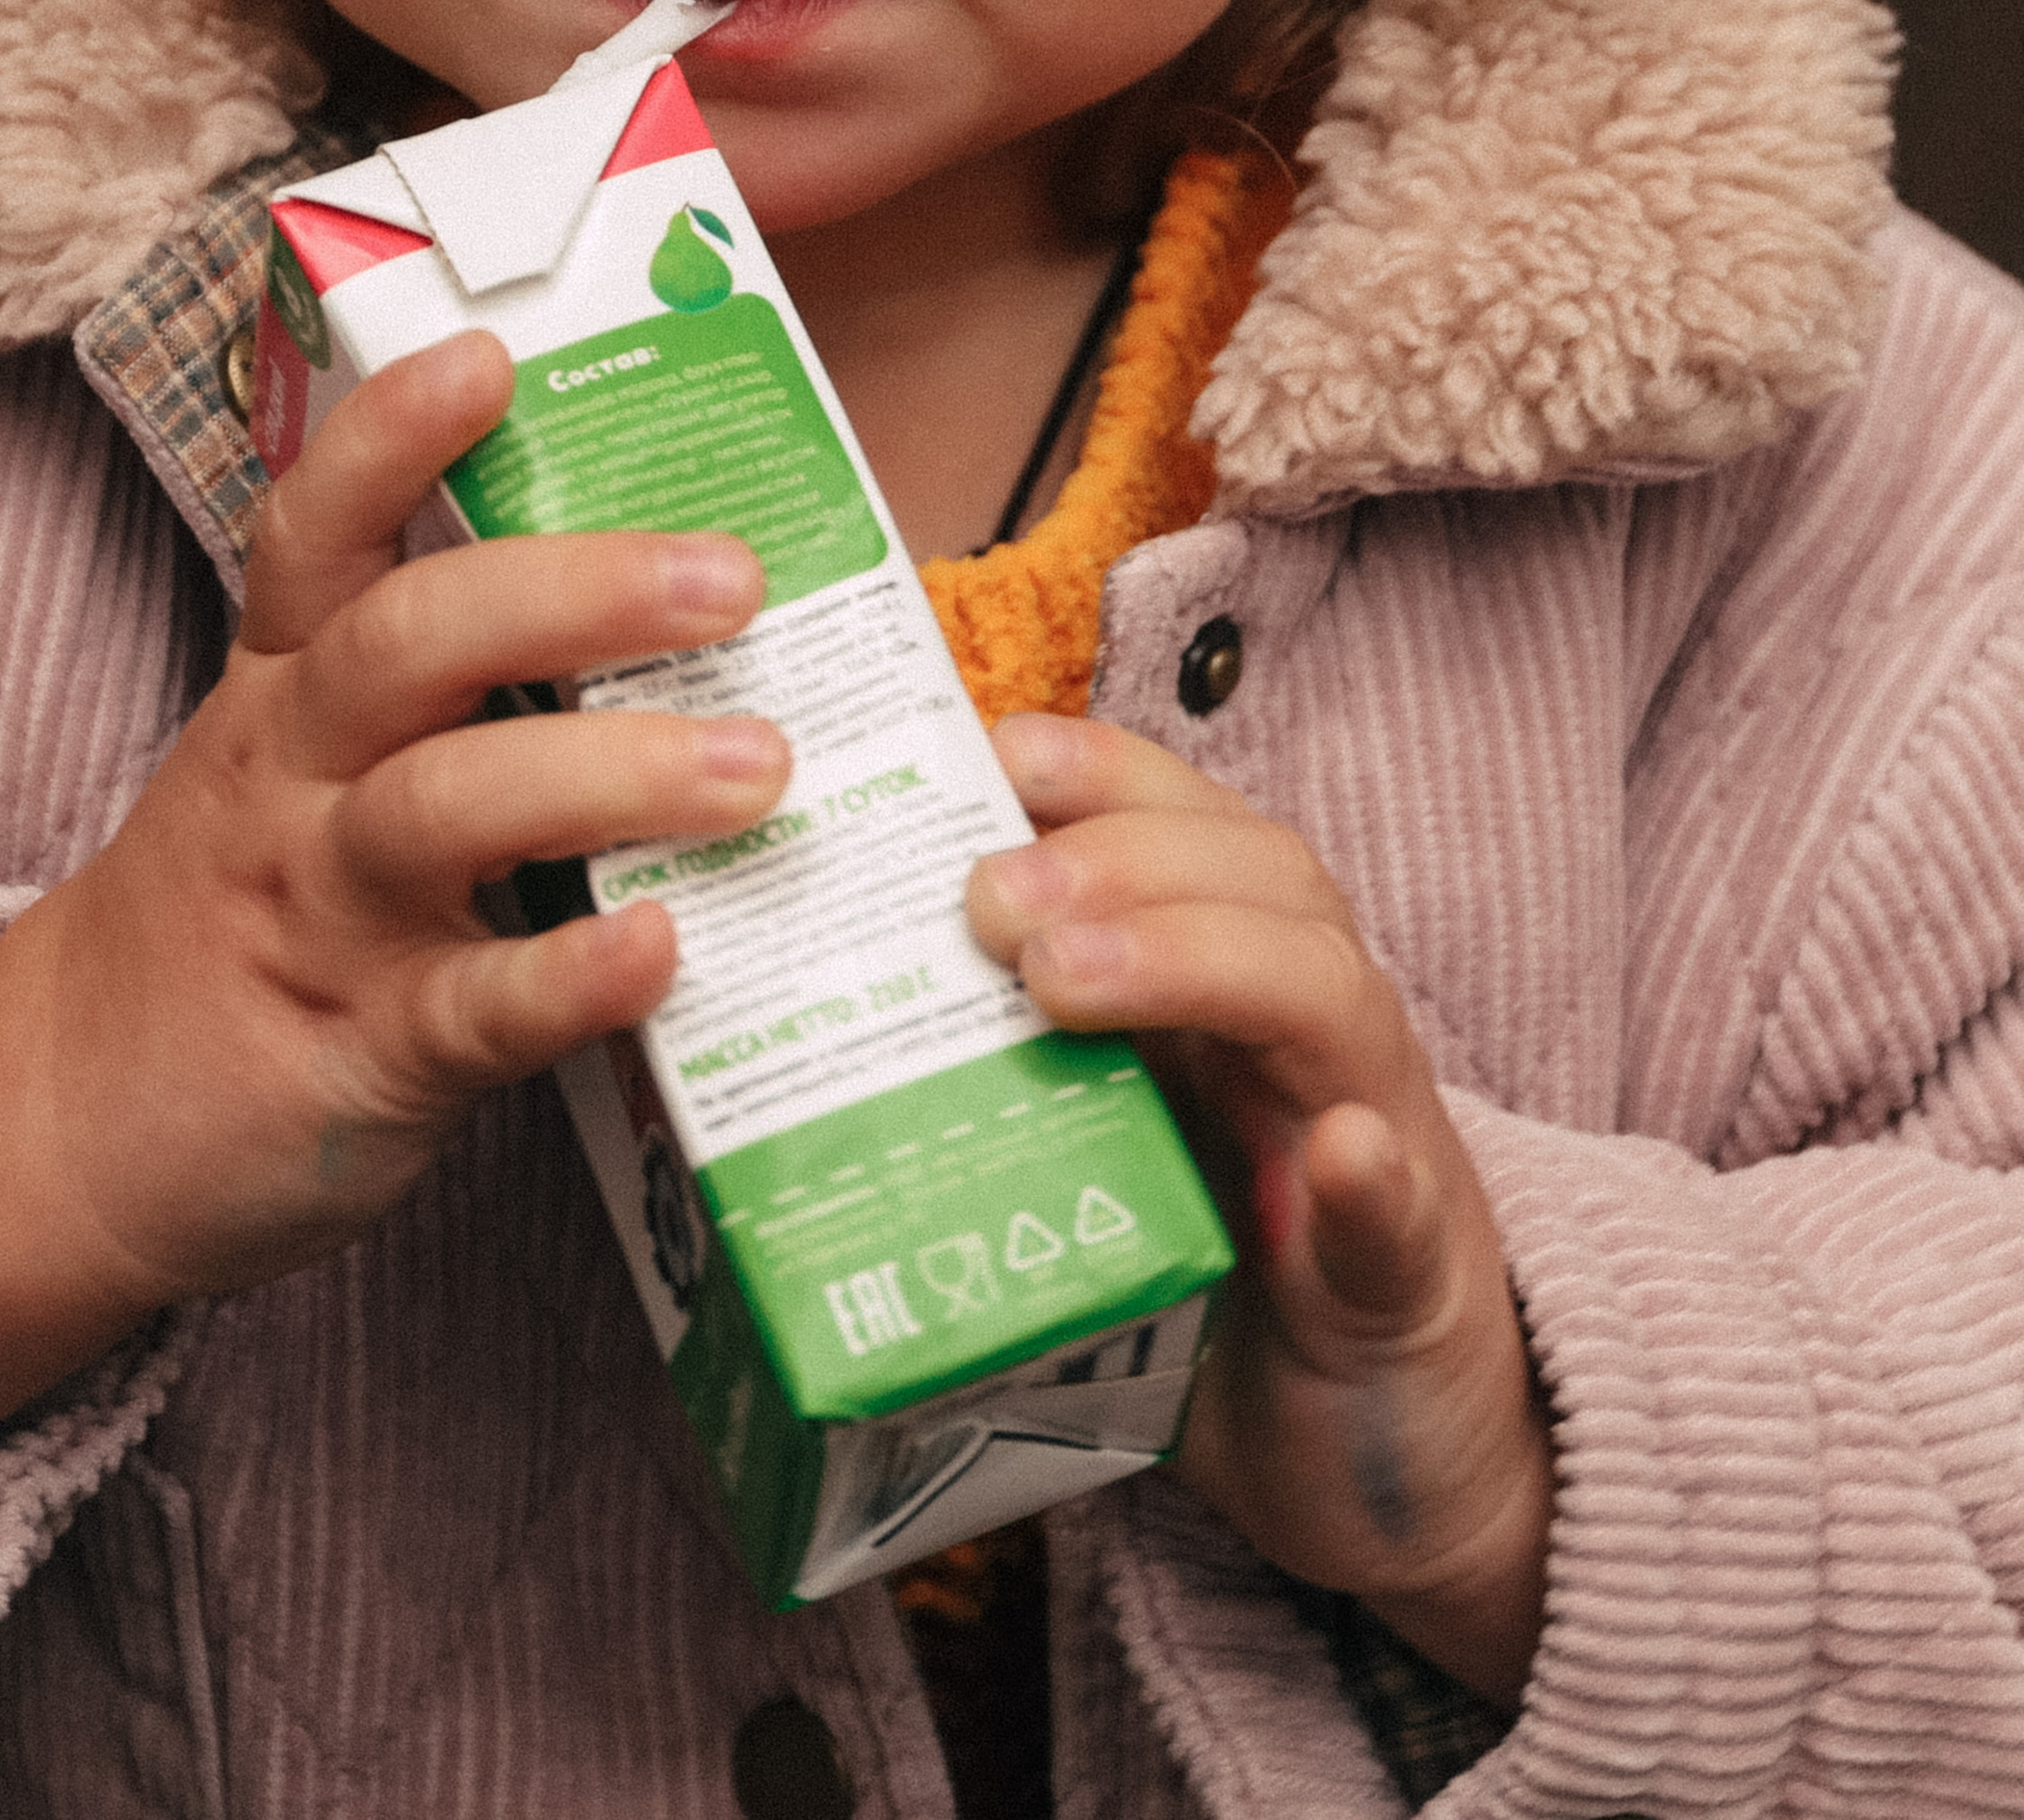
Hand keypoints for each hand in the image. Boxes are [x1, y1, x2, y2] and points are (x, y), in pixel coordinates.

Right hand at [0, 330, 786, 1491]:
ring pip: (447, 809)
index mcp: (283, 694)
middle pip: (409, 644)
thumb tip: (665, 591)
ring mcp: (321, 919)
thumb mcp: (292, 766)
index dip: (391, 438)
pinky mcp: (358, 1060)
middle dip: (574, 591)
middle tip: (731, 578)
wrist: (62, 1134)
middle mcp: (294, 782)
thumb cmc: (243, 913)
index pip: (314, 534)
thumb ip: (439, 688)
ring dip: (610, 772)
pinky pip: (470, 1010)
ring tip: (756, 764)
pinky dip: (568, 978)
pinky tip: (661, 947)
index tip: (488, 358)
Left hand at [969, 713, 1549, 1707]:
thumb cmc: (1225, 1286)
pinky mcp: (1409, 1286)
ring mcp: (1376, 1147)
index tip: (988, 752)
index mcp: (1235, 985)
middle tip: (986, 898)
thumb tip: (808, 1043)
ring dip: (1196, 960)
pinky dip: (1370, 1177)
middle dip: (1115, 860)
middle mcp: (1312, 1036)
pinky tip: (1338, 1153)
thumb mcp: (1106, 1160)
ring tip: (1067, 980)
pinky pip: (1401, 1218)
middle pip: (1254, 879)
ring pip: (1323, 999)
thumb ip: (1007, 1092)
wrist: (1396, 1465)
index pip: (1186, 828)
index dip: (1099, 774)